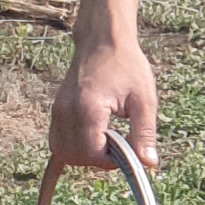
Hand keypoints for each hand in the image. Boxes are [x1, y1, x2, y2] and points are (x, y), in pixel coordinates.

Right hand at [53, 39, 159, 172]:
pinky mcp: (56, 108)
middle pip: (74, 156)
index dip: (110, 161)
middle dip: (97, 160)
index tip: (127, 151)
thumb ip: (144, 134)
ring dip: (83, 155)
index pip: (91, 154)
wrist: (104, 40)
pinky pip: (57, 139)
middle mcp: (66, 111)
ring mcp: (58, 110)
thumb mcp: (144, 100)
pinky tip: (94, 137)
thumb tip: (148, 164)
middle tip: (118, 146)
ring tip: (107, 140)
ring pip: (61, 151)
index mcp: (88, 109)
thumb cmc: (127, 65)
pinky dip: (73, 146)